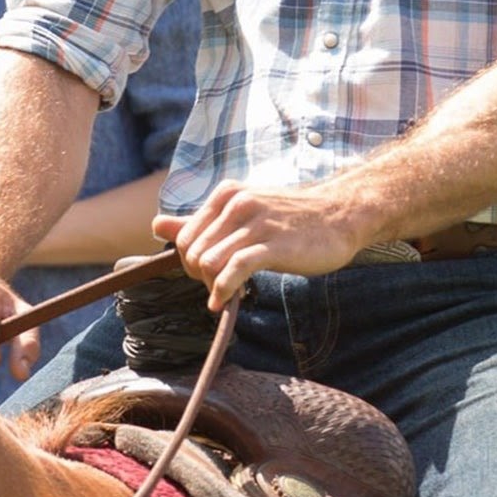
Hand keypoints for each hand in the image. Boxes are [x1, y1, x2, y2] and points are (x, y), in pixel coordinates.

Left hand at [154, 183, 381, 308]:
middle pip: (192, 252)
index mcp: (226, 194)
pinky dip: (223, 291)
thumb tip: (156, 226)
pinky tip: (225, 302)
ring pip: (207, 262)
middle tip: (220, 286)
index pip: (185, 237)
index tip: (210, 275)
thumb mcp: (242, 213)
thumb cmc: (290, 219)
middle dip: (199, 277)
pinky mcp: (272, 244)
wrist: (340, 215)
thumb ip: (198, 221)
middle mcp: (237, 203)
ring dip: (212, 286)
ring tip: (229, 292)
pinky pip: (233, 270)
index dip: (191, 263)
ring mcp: (255, 223)